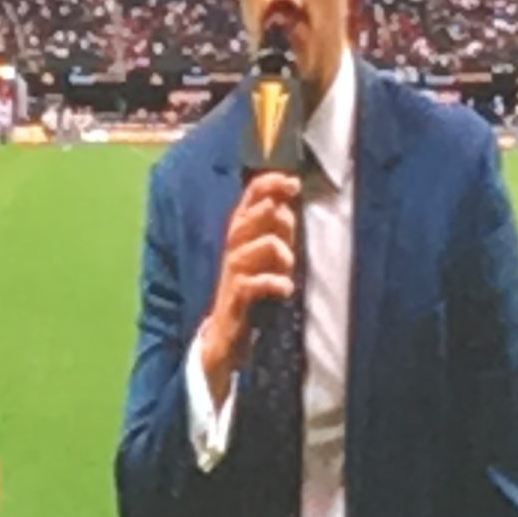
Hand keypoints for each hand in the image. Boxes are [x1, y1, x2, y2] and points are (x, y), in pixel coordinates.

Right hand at [198, 172, 300, 399]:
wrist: (225, 335)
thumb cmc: (251, 289)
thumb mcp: (267, 254)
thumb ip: (276, 228)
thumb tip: (289, 203)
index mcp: (240, 233)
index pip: (248, 199)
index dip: (267, 185)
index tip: (292, 181)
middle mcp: (232, 249)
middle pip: (247, 219)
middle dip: (272, 215)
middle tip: (290, 225)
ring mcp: (232, 273)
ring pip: (252, 247)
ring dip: (278, 252)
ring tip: (289, 268)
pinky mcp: (236, 298)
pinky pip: (252, 283)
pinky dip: (273, 283)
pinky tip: (285, 289)